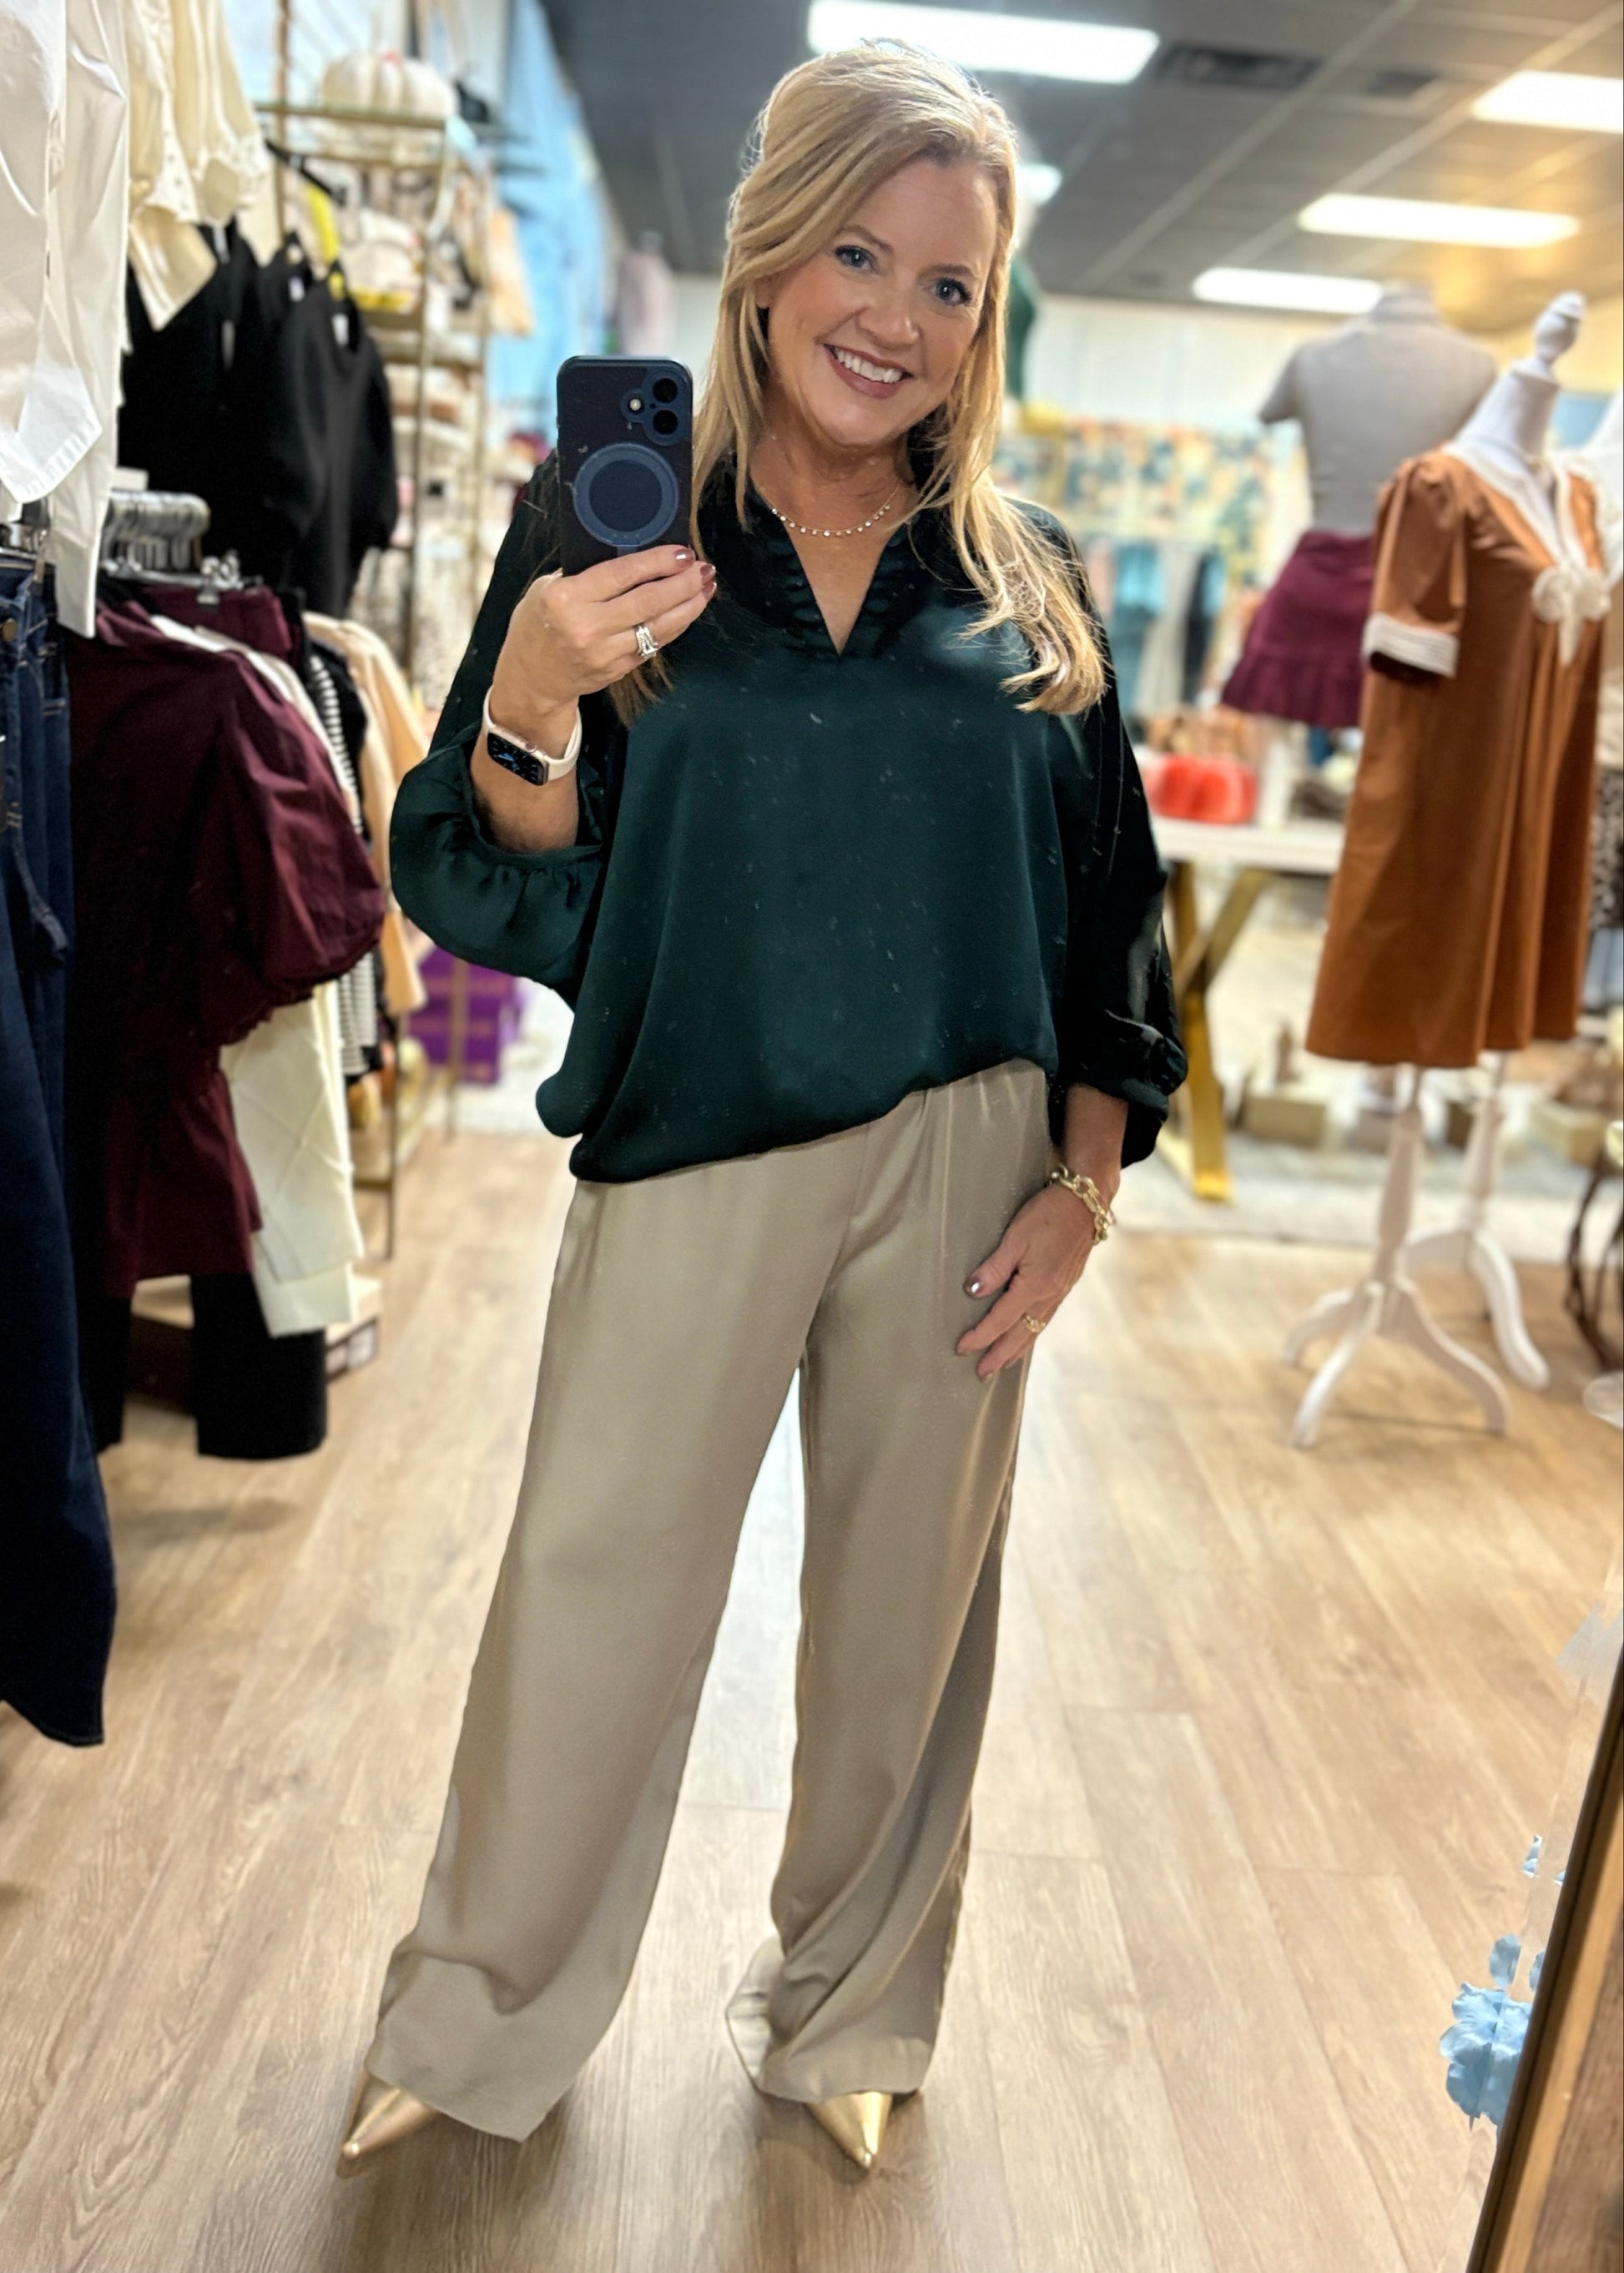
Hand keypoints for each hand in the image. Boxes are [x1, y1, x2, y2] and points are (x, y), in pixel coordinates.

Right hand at [489, 544, 716, 741]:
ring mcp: (604, 652)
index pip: (622, 574)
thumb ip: (586, 574)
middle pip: (648, 601)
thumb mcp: (548, 588)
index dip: (658, 561)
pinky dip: (675, 625)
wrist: (531, 677)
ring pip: (659, 627)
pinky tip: (688, 609)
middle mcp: (586, 627)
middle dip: (683, 583)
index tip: (683, 551)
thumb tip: (633, 553)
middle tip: (703, 568)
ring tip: (706, 587)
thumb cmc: (538, 624)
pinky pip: (654, 644)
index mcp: (566, 598)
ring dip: (688, 606)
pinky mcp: (617, 669)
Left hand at [955, 1184, 1101, 1379]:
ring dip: (1016, 1349)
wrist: (1087, 1203)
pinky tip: (1026, 1336)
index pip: (1000, 1319)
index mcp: (1035, 1285)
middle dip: (999, 1355)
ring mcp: (1060, 1292)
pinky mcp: (1065, 1286)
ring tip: (1002, 1364)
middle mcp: (1049, 1295)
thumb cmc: (1048, 1213)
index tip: (961, 1348)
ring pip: (1035, 1330)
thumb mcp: (1016, 1236)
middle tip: (981, 1373)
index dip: (980, 1336)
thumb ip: (995, 1266)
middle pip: (1020, 1334)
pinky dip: (1032, 1334)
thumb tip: (973, 1291)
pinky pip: (1045, 1319)